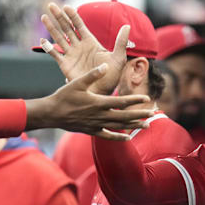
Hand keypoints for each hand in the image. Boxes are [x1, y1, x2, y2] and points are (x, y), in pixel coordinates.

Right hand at [25, 64, 150, 139]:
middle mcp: (100, 115)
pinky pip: (107, 136)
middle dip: (140, 114)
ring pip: (119, 126)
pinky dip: (118, 137)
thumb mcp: (77, 82)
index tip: (147, 98)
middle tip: (153, 113)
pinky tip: (128, 138)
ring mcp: (96, 124)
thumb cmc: (63, 96)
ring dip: (134, 126)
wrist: (51, 114)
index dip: (135, 100)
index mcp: (99, 103)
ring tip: (147, 125)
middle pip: (125, 116)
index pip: (121, 102)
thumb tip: (105, 66)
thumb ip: (93, 74)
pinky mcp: (91, 131)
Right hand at [40, 3, 127, 94]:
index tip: (66, 7)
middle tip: (51, 6)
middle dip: (59, 17)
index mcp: (90, 43)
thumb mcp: (118, 58)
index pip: (79, 26)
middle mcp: (79, 47)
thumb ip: (121, 42)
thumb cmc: (112, 76)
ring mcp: (71, 55)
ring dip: (52, 28)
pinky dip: (48, 48)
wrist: (103, 91)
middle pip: (67, 28)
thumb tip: (127, 26)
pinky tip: (43, 40)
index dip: (73, 16)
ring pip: (59, 38)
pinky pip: (55, 54)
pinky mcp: (65, 65)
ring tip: (44, 17)